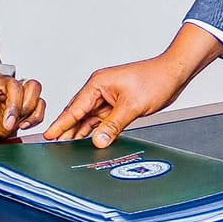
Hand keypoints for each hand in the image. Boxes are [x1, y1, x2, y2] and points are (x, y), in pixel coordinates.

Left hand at [0, 70, 45, 149]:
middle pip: (13, 84)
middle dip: (14, 105)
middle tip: (8, 124)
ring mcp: (14, 90)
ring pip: (32, 87)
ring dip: (29, 106)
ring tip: (19, 123)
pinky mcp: (26, 101)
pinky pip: (40, 101)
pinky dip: (37, 114)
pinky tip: (25, 124)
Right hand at [45, 24, 222, 146]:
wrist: (173, 74)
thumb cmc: (155, 80)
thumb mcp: (132, 106)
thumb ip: (113, 125)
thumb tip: (97, 141)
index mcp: (98, 83)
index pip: (75, 107)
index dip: (61, 123)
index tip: (49, 134)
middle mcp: (100, 89)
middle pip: (78, 113)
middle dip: (67, 129)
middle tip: (55, 146)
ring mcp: (108, 97)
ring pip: (89, 118)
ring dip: (81, 131)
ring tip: (68, 147)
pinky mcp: (117, 104)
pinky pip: (101, 119)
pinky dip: (96, 129)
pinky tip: (89, 140)